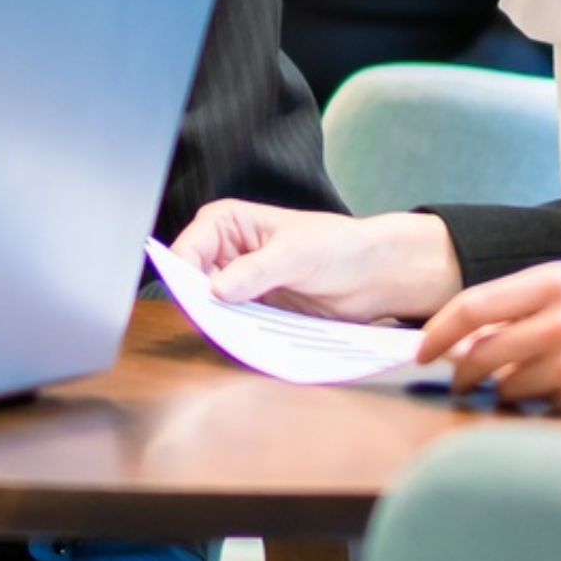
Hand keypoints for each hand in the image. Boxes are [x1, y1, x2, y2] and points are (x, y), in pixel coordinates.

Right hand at [175, 200, 459, 322]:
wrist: (373, 275)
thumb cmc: (340, 246)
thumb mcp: (297, 253)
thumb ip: (256, 270)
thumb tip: (217, 290)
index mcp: (226, 223)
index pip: (186, 251)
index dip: (186, 278)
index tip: (202, 302)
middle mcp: (225, 252)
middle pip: (192, 283)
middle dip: (202, 304)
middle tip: (221, 323)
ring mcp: (237, 283)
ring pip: (209, 308)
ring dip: (221, 322)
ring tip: (243, 330)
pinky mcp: (252, 308)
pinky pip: (232, 324)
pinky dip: (237, 333)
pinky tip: (251, 337)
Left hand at [415, 261, 560, 411]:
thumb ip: (534, 306)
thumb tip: (469, 339)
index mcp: (559, 279)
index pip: (471, 306)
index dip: (436, 334)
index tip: (421, 353)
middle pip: (480, 353)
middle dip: (463, 374)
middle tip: (461, 385)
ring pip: (508, 388)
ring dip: (509, 394)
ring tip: (541, 388)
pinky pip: (545, 412)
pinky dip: (549, 411)